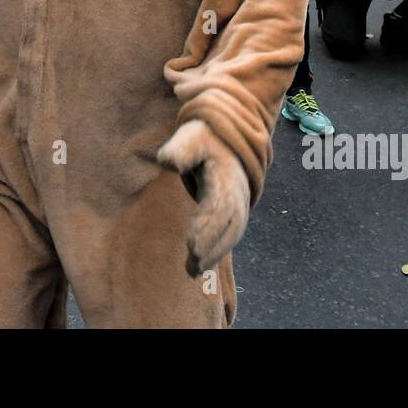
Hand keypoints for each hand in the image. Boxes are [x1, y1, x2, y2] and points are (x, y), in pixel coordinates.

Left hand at [156, 120, 250, 277]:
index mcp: (226, 175)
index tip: (191, 245)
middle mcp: (237, 192)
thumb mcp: (190, 138)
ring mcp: (239, 203)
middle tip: (192, 266)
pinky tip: (198, 266)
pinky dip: (216, 251)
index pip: (219, 206)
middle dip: (212, 247)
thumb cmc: (201, 138)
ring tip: (193, 271)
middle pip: (229, 225)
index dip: (208, 227)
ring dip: (215, 254)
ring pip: (232, 234)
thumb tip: (168, 162)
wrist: (226, 137)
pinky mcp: (234, 211)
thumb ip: (179, 150)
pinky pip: (229, 235)